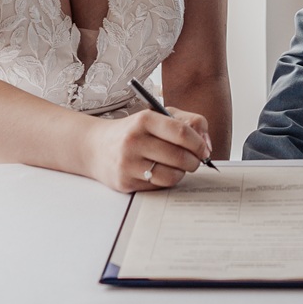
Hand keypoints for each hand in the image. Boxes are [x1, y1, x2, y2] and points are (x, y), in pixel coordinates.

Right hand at [91, 107, 212, 193]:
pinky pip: (158, 186)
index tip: (204, 150)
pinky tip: (160, 172)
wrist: (96, 147)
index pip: (181, 132)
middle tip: (194, 161)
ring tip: (178, 167)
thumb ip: (188, 122)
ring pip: (171, 176)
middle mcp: (133, 140)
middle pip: (179, 157)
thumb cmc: (134, 131)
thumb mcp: (158, 116)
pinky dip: (165, 181)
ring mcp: (128, 163)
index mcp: (144, 120)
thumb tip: (206, 145)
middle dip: (194, 161)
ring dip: (181, 173)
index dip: (198, 144)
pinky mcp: (125, 182)